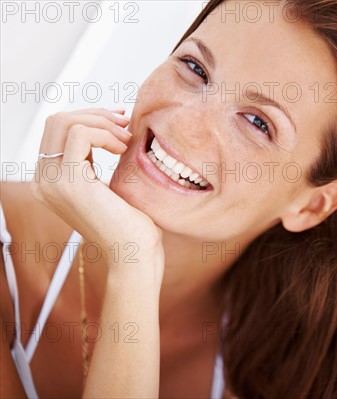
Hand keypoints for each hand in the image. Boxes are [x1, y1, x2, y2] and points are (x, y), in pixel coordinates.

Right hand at [31, 108, 163, 277]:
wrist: (133, 253)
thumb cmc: (129, 223)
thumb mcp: (106, 184)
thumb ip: (92, 160)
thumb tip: (107, 124)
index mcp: (50, 181)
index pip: (56, 131)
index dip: (89, 117)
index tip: (119, 121)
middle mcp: (43, 181)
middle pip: (56, 121)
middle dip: (95, 115)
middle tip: (125, 124)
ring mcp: (52, 182)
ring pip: (64, 122)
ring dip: (102, 123)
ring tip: (126, 139)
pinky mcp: (69, 182)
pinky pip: (80, 134)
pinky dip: (105, 134)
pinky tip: (122, 149)